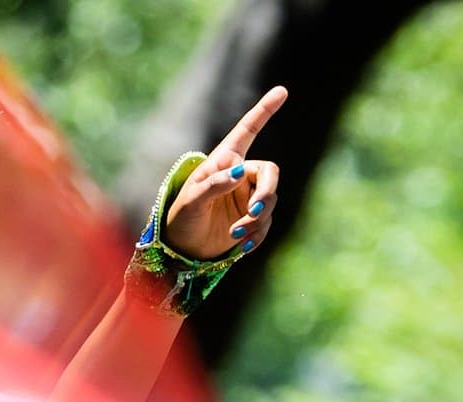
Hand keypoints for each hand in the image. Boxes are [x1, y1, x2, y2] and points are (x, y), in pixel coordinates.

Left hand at [164, 86, 287, 259]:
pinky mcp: (252, 218)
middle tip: (254, 211)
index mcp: (223, 162)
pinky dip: (258, 234)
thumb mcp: (191, 201)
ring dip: (257, 219)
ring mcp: (247, 196)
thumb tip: (239, 172)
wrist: (183, 248)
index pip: (246, 132)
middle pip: (269, 172)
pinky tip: (243, 246)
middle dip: (266, 192)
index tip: (282, 91)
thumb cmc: (180, 219)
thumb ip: (214, 185)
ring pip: (269, 201)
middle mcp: (239, 175)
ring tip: (235, 234)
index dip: (264, 111)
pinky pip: (266, 223)